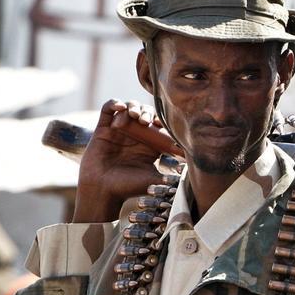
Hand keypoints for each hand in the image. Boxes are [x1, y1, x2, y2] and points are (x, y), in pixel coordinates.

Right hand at [71, 100, 172, 222]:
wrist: (103, 191)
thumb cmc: (128, 187)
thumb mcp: (154, 178)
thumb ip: (171, 174)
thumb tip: (191, 170)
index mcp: (150, 145)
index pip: (159, 125)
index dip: (162, 120)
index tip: (163, 124)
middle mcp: (135, 136)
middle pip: (145, 113)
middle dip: (148, 113)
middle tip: (147, 122)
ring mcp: (118, 131)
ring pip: (128, 108)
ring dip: (134, 107)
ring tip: (136, 116)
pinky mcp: (102, 128)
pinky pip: (108, 109)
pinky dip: (114, 103)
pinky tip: (120, 107)